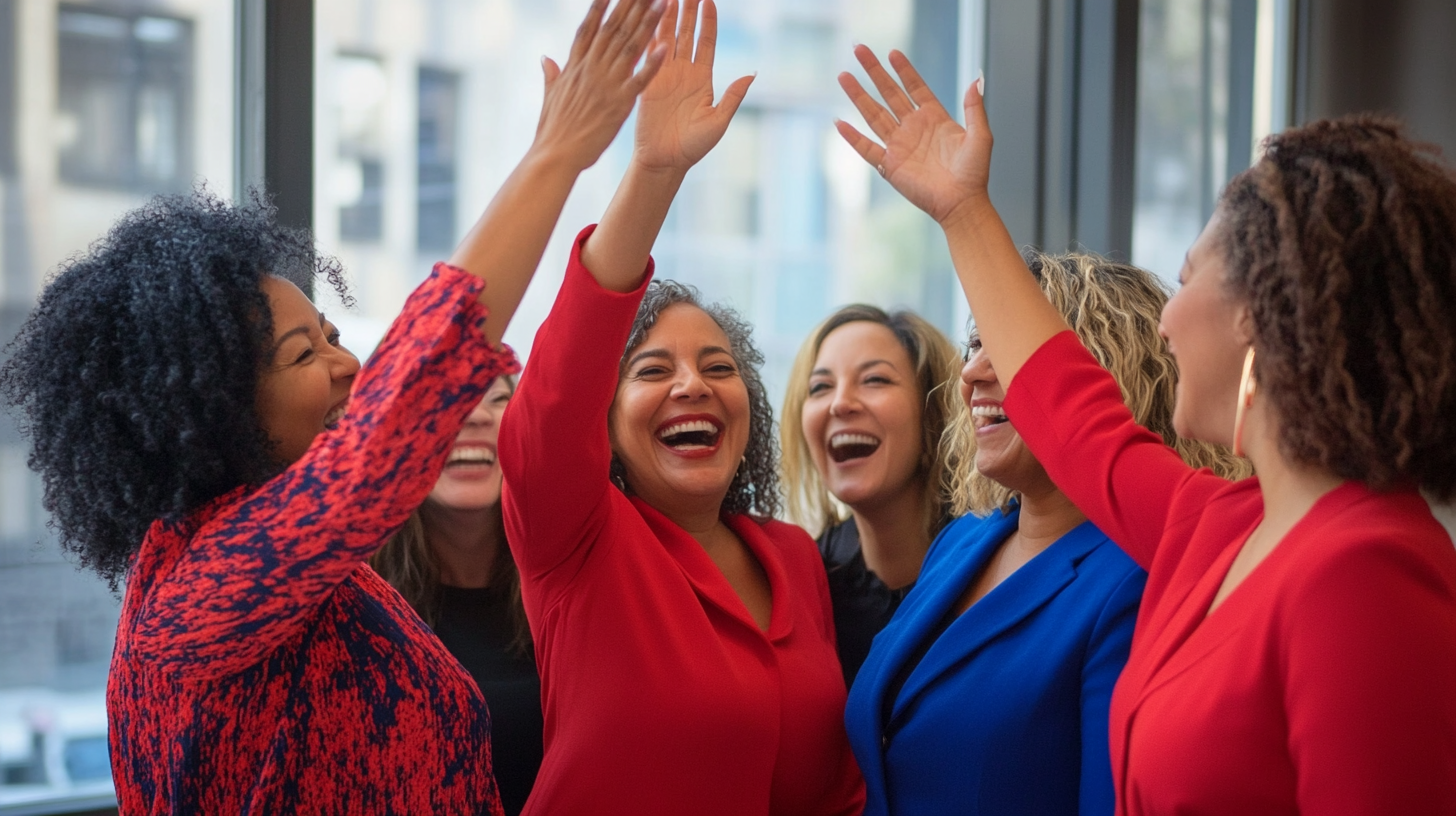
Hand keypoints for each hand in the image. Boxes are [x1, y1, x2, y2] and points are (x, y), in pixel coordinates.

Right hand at [533, 0, 668, 172]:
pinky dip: (652, 63)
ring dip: (647, 23)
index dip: (600, 7)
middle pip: (613, 29)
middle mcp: (591, 69)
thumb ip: (551, 74)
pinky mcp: (619, 104)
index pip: (589, 29)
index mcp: (574, 67)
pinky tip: (666, 47)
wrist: (555, 156)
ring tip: (662, 2)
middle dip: (630, 5)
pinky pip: (640, 80)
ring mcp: (606, 84)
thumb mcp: (549, 97)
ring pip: (629, 47)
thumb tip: (545, 57)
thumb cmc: (552, 131)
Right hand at [632, 0, 753, 172]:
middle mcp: (683, 73)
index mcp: (703, 79)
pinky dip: (647, 35)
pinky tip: (647, 18)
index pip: (706, 42)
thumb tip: (750, 75)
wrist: (665, 161)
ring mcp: (664, 76)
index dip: (708, 21)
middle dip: (687, 10)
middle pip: (686, 33)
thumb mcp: (718, 122)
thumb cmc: (694, 147)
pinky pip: (647, 54)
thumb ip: (732, 97)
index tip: (709, 0)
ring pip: (666, 38)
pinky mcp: (646, 82)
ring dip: (667, 17)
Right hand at [835, 46, 990, 225]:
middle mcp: (913, 128)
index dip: (904, 70)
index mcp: (934, 118)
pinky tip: (840, 123)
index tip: (892, 53)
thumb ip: (975, 108)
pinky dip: (853, 137)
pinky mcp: (890, 165)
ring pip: (874, 115)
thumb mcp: (981, 136)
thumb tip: (976, 79)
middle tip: (859, 50)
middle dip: (874, 72)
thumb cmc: (974, 173)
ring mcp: (900, 145)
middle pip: (889, 94)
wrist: (962, 203)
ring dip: (858, 96)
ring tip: (844, 76)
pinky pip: (867, 148)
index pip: (915, 87)